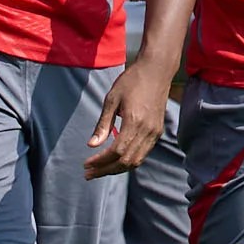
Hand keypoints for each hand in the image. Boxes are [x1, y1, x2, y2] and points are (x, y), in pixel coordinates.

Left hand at [86, 55, 171, 176]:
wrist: (156, 70)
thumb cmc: (132, 81)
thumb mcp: (111, 99)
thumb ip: (103, 124)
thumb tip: (91, 145)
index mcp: (134, 122)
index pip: (116, 152)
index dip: (100, 162)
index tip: (86, 164)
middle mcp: (147, 131)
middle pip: (126, 161)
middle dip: (106, 170)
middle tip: (88, 173)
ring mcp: (155, 132)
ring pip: (136, 161)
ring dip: (117, 168)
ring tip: (100, 169)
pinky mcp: (157, 131)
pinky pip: (143, 153)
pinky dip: (128, 160)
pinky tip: (115, 159)